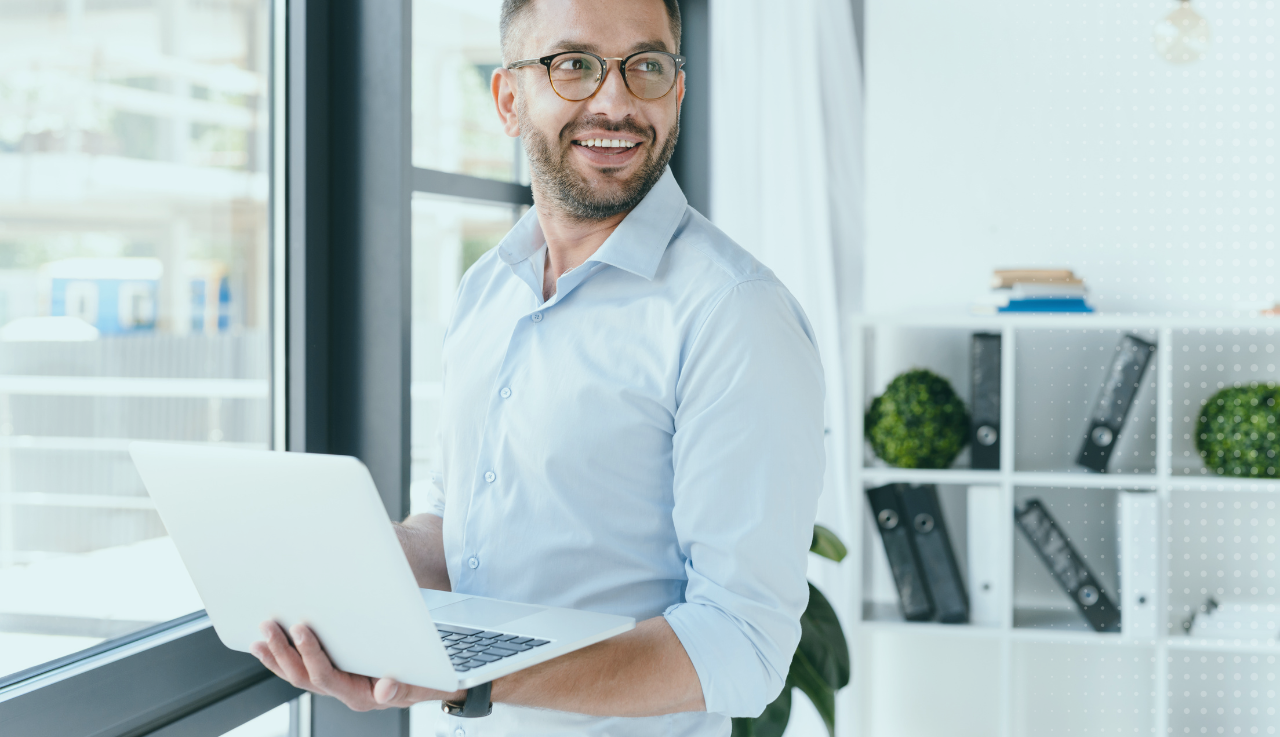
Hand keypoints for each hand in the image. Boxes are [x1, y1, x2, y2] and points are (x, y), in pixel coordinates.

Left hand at [249, 621, 462, 710]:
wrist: (425, 686)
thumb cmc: (421, 681)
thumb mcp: (418, 684)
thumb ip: (400, 688)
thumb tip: (385, 689)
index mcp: (358, 695)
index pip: (326, 677)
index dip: (311, 654)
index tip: (301, 629)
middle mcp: (341, 692)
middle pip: (302, 677)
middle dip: (283, 652)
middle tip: (270, 627)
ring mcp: (333, 686)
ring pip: (296, 676)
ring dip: (276, 656)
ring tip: (261, 636)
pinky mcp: (330, 676)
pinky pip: (300, 671)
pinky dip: (281, 659)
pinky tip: (268, 646)